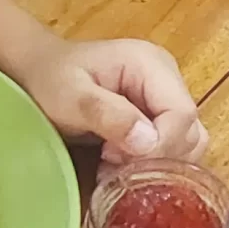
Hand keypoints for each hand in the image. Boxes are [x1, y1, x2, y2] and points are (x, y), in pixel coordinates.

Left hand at [16, 34, 208, 163]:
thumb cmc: (50, 79)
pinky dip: (151, 162)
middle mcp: (168, 78)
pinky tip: (118, 162)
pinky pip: (173, 146)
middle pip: (190, 131)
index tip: (114, 155)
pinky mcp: (159, 113)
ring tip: (113, 163)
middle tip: (112, 162)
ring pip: (187, 143)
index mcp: (151, 64)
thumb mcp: (70, 97)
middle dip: (156, 158)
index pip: (182, 114)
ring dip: (155, 163)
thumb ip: (108, 115)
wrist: (38, 70)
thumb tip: (147, 142)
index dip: (158, 145)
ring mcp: (166, 96)